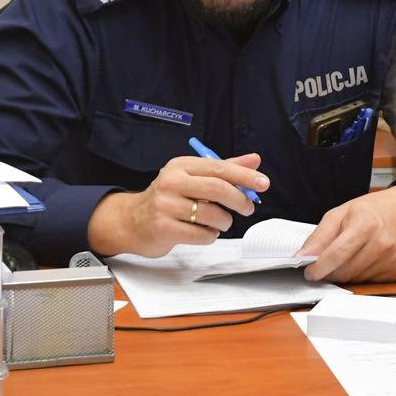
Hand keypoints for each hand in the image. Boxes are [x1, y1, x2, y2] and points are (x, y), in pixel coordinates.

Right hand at [87, 153, 267, 257]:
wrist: (131, 221)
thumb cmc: (168, 198)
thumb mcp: (193, 177)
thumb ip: (224, 169)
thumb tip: (254, 160)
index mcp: (181, 166)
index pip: (219, 168)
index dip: (245, 176)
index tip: (263, 183)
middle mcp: (171, 182)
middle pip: (217, 189)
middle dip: (239, 200)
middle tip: (248, 208)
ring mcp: (165, 205)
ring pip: (212, 215)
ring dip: (224, 221)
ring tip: (220, 222)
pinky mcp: (163, 227)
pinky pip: (202, 234)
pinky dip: (210, 235)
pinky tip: (203, 232)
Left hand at [297, 184, 395, 282]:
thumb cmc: (371, 211)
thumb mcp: (341, 213)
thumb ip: (319, 236)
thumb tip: (301, 256)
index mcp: (366, 224)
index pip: (336, 255)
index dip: (319, 268)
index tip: (310, 272)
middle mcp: (382, 243)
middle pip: (345, 272)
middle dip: (331, 271)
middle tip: (328, 262)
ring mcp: (393, 258)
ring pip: (356, 280)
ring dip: (347, 273)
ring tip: (351, 256)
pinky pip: (371, 282)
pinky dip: (362, 274)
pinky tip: (366, 259)